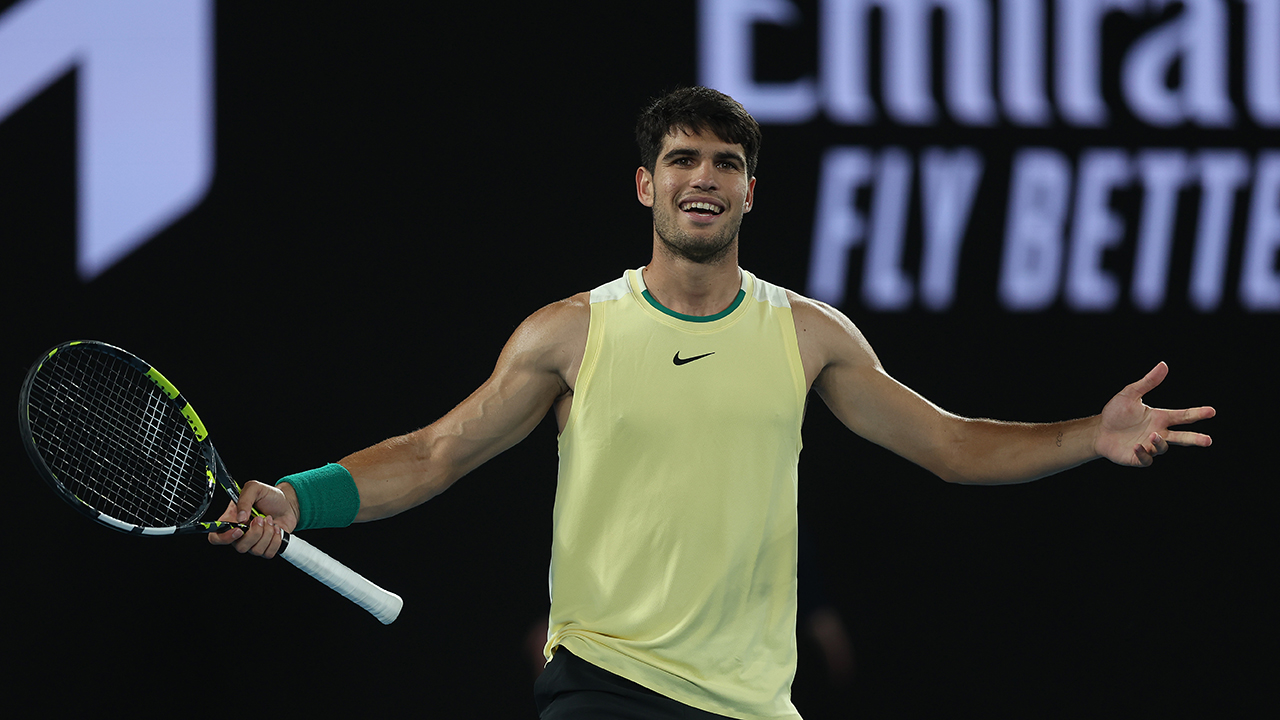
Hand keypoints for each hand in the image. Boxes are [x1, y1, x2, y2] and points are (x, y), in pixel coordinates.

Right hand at [206, 480, 298, 557]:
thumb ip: (244, 499)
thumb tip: (240, 517)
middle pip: (240, 547)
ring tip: (270, 520)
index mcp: (230, 521)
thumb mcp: (255, 488)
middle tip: (260, 518)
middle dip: (255, 533)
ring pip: (255, 550)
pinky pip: (268, 553)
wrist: (287, 503)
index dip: (224, 538)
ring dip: (267, 533)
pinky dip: (275, 540)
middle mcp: (240, 535)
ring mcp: (253, 543)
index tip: (239, 530)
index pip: (216, 537)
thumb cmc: (269, 496)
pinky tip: (276, 529)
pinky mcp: (267, 547)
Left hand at [1095, 362, 1214, 466]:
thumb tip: (1163, 365)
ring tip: (1152, 435)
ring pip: (1162, 447)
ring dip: (1159, 443)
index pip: (1182, 416)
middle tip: (1208, 440)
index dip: (1197, 414)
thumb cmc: (1116, 413)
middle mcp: (1158, 433)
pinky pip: (1146, 458)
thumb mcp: (1130, 394)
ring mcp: (1149, 446)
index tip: (1211, 411)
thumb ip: (1148, 382)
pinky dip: (1144, 453)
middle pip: (1181, 437)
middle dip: (1195, 439)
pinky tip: (1137, 446)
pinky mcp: (1138, 457)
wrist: (1098, 430)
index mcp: (1160, 418)